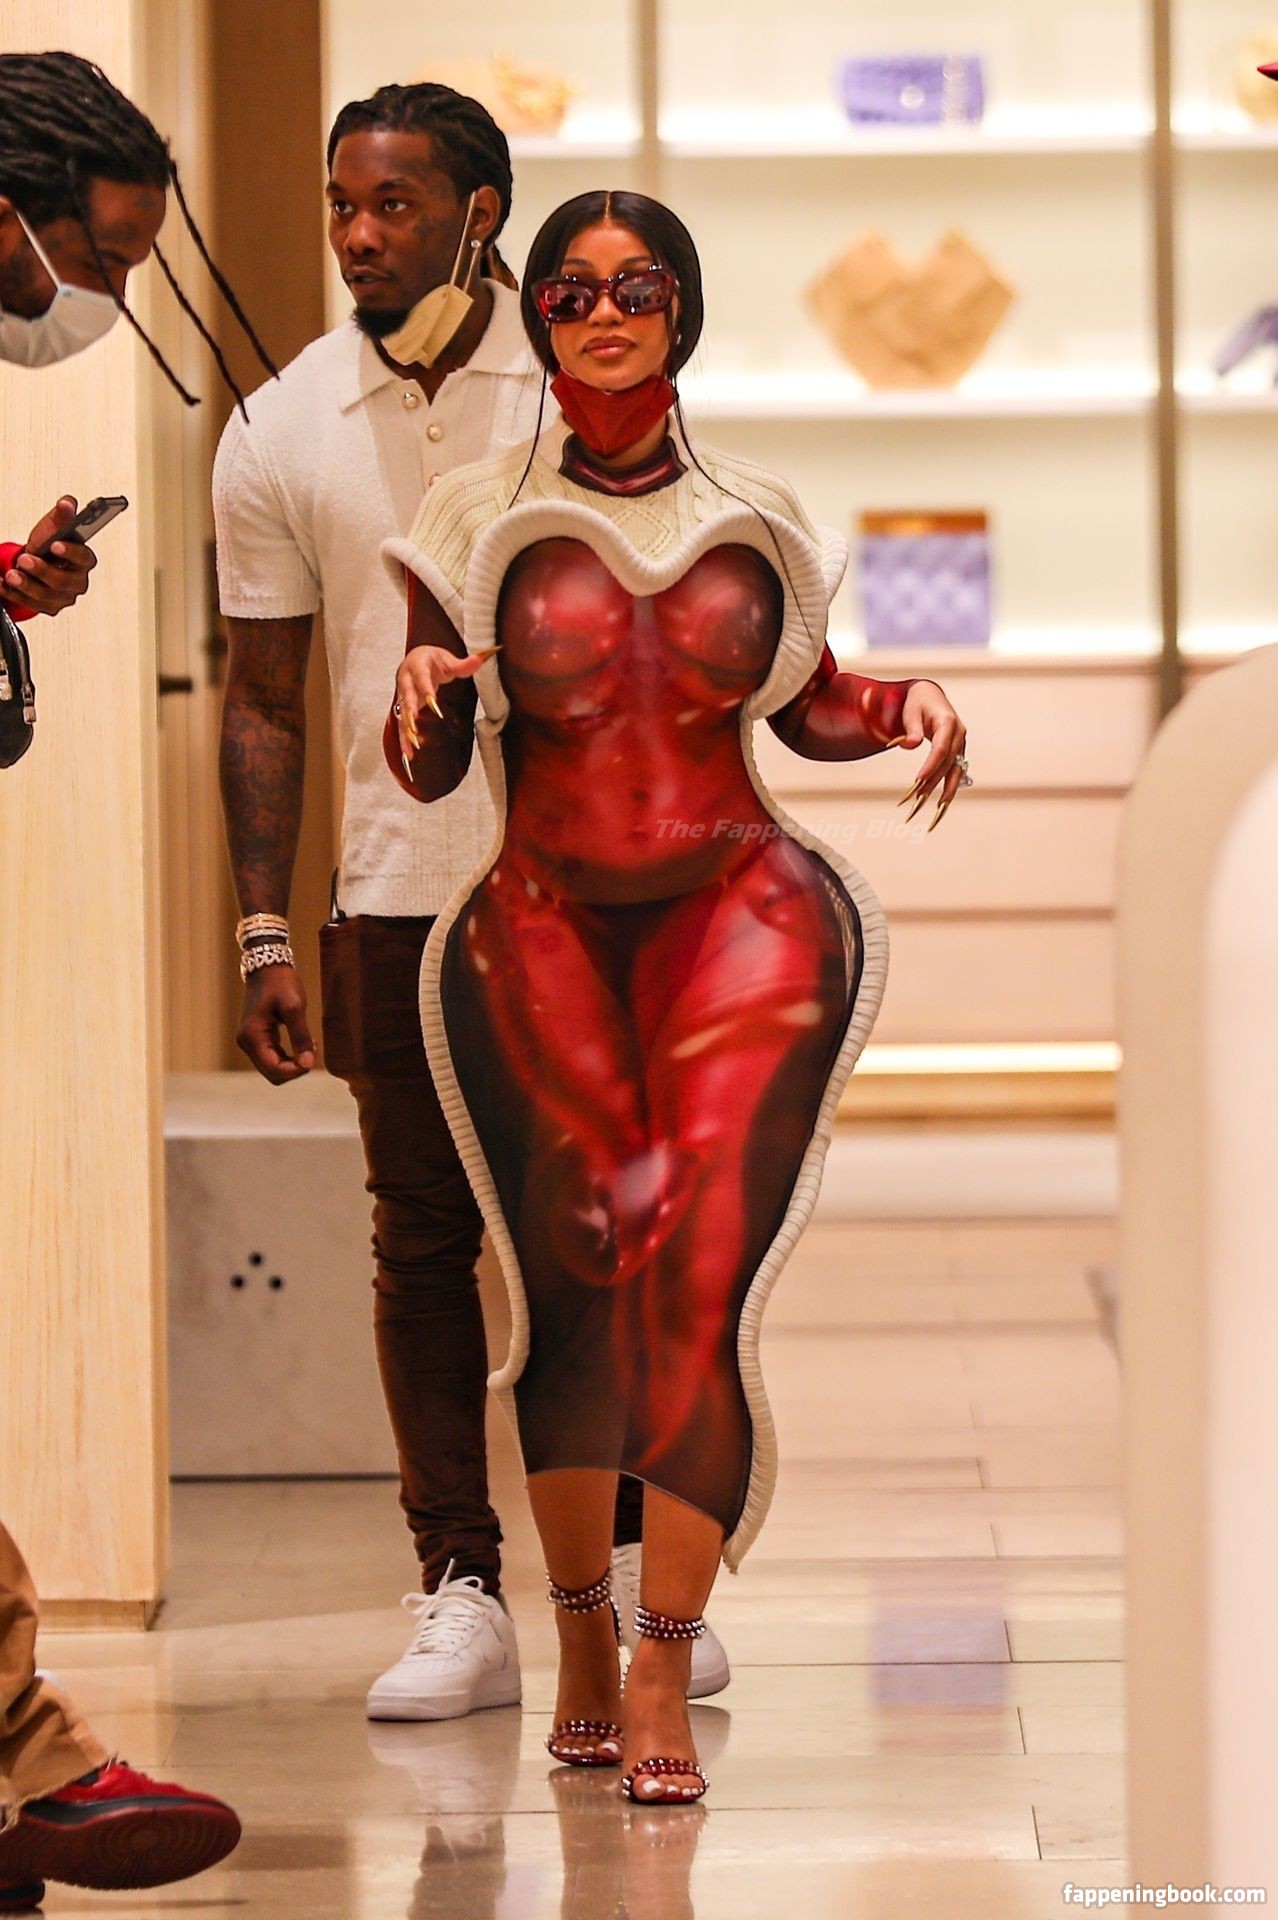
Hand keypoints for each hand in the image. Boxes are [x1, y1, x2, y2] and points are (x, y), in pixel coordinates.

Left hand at [1, 497, 97, 617]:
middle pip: (63, 581)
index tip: (55, 545)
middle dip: (42, 571)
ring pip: (46, 596)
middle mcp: (77, 581)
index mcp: (84, 560)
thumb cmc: (48, 546)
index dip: (71, 552)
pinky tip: (5, 583)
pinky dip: (16, 594)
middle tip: (25, 560)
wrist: (35, 564)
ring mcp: (64, 597)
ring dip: (26, 585)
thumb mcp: (53, 528)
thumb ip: (61, 515)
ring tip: (12, 575)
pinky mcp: (49, 607)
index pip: (84, 558)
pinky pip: (32, 604)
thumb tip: (67, 503)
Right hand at [236, 964, 314, 1083]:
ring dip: (292, 1064)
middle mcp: (246, 1042)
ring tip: (310, 1046)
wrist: (267, 965)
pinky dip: (288, 1057)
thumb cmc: (281, 983)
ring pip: (272, 1068)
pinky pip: (272, 1057)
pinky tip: (303, 1045)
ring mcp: (249, 1041)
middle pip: (272, 1073)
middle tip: (313, 1050)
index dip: (296, 1071)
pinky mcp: (255, 1037)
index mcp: (252, 1037)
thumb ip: (300, 1037)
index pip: (274, 1070)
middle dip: (295, 1069)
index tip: (314, 1056)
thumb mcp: (294, 1008)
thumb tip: (308, 1064)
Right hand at [394, 641, 495, 763]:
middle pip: (406, 695)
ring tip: (412, 745)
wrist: (417, 658)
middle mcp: (405, 679)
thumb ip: (464, 664)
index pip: (421, 677)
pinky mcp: (403, 707)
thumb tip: (481, 659)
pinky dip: (404, 739)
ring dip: (406, 729)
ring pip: (402, 712)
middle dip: (410, 711)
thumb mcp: (448, 660)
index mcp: (417, 664)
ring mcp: (402, 694)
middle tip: (414, 725)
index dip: (426, 689)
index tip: (433, 702)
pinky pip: (402, 724)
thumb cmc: (433, 660)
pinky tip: (408, 753)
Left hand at [894, 681, 967, 832]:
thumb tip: (908, 746)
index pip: (940, 748)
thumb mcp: (911, 711)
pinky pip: (955, 770)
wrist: (929, 694)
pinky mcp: (958, 750)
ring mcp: (961, 743)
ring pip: (955, 770)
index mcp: (948, 722)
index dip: (931, 765)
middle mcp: (959, 734)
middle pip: (947, 762)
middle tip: (918, 798)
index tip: (919, 779)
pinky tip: (943, 802)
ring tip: (938, 809)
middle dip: (933, 781)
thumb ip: (911, 729)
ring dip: (947, 789)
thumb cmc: (917, 702)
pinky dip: (949, 786)